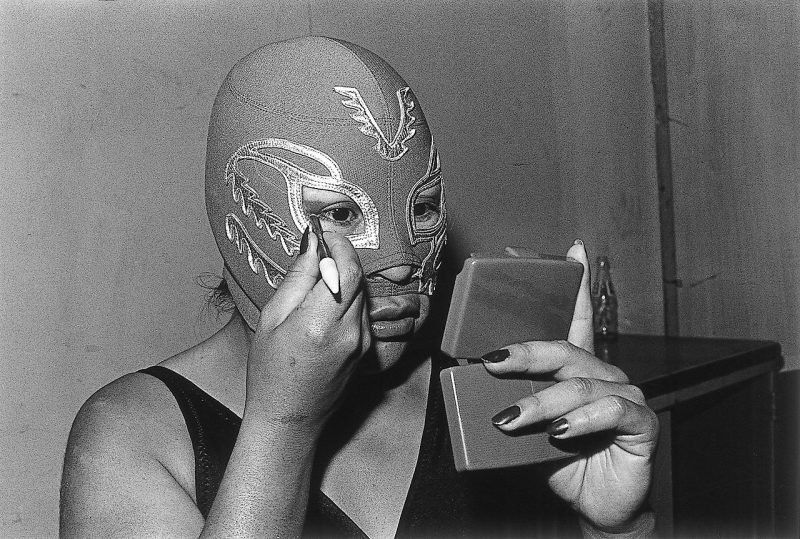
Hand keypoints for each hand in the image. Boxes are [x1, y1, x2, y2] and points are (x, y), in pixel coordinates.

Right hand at [245, 229, 371, 433]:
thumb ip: (298, 279)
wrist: (288, 420)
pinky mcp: (367, 349)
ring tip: (318, 281)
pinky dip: (348, 299)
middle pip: (358, 278)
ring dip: (345, 278)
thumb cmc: (270, 373)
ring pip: (362, 293)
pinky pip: (362, 312)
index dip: (339, 245)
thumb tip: (313, 244)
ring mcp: (362, 343)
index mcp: (320, 323)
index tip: (325, 234)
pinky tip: (325, 305)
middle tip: (319, 250)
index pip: (347, 269)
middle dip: (342, 257)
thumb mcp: (272, 319)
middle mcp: (349, 332)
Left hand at [484, 241, 657, 533]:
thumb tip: (471, 380)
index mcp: (578, 370)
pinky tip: (563, 432)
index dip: (575, 285)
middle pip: (565, 350)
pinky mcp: (640, 423)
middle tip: (492, 362)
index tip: (571, 248)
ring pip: (580, 384)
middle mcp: (604, 375)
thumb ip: (510, 401)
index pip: (577, 319)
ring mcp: (626, 396)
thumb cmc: (561, 461)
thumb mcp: (528, 429)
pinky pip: (612, 411)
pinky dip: (584, 420)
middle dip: (526, 353)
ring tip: (511, 420)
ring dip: (541, 402)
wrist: (595, 506)